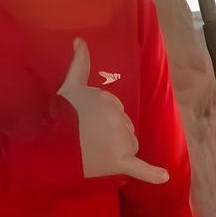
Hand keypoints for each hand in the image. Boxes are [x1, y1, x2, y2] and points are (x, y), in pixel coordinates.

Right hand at [57, 38, 167, 184]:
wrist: (51, 143)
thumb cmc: (61, 115)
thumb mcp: (70, 85)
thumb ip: (80, 63)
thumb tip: (80, 39)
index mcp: (110, 102)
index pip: (115, 110)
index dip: (99, 117)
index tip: (83, 123)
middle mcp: (119, 119)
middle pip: (123, 127)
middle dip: (109, 132)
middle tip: (85, 138)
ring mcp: (121, 141)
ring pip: (129, 144)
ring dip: (119, 148)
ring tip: (95, 152)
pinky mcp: (120, 161)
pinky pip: (140, 167)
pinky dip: (152, 174)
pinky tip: (164, 177)